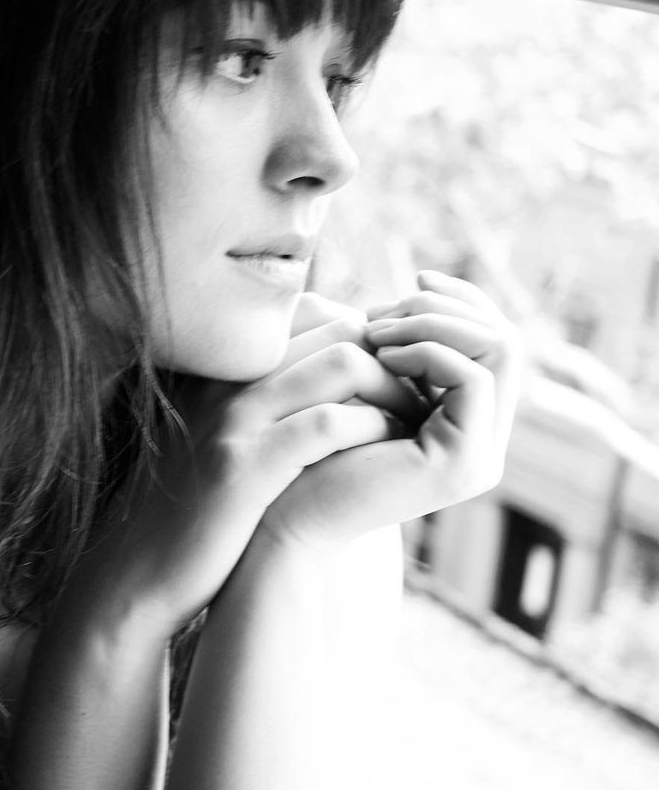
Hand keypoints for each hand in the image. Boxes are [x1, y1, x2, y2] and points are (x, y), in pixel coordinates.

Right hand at [74, 295, 424, 637]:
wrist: (137, 570)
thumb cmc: (191, 507)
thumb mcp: (222, 435)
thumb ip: (266, 400)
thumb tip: (336, 378)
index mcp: (223, 366)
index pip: (313, 312)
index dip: (366, 333)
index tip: (395, 369)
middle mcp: (226, 378)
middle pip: (336, 326)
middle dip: (392, 353)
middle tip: (422, 389)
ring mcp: (232, 419)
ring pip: (342, 362)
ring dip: (395, 386)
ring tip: (417, 416)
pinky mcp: (244, 467)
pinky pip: (327, 424)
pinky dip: (372, 428)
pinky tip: (391, 446)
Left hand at [257, 270, 522, 552]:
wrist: (283, 510)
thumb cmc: (309, 444)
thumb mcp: (364, 378)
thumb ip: (402, 345)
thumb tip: (422, 287)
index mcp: (467, 421)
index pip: (496, 339)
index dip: (463, 300)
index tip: (416, 279)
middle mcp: (485, 440)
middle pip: (507, 338)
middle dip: (445, 307)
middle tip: (382, 311)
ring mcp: (482, 456)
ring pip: (499, 349)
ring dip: (434, 324)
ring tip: (375, 331)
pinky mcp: (465, 463)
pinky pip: (472, 378)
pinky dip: (428, 352)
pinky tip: (380, 357)